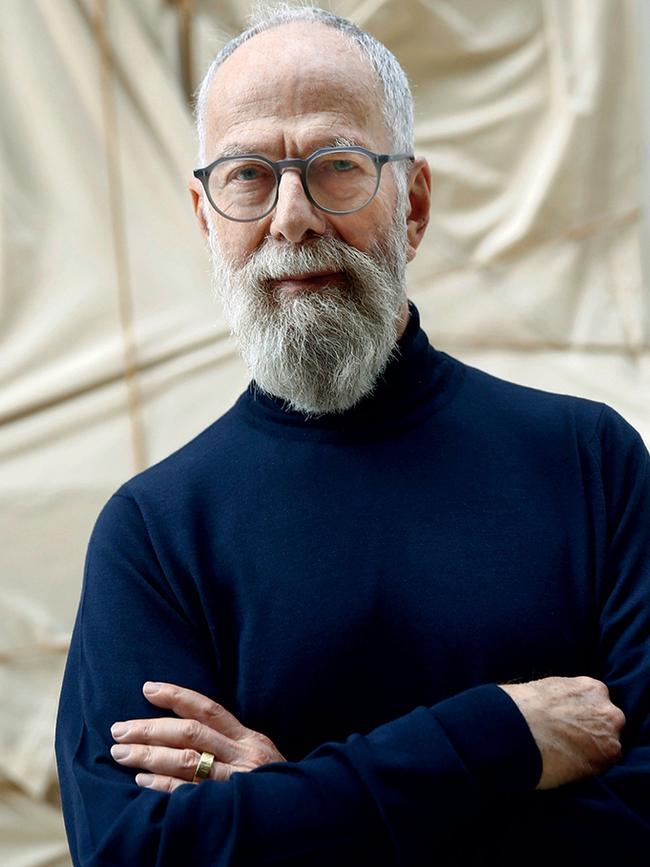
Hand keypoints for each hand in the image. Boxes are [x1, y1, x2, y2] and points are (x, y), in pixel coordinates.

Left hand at [110, 681, 285, 792]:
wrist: (296, 816)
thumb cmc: (271, 785)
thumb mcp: (259, 756)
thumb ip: (230, 744)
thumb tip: (184, 727)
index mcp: (249, 738)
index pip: (208, 709)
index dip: (177, 696)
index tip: (147, 688)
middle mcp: (243, 754)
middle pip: (190, 733)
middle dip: (150, 729)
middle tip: (119, 729)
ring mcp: (236, 781)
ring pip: (187, 761)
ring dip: (149, 755)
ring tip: (121, 753)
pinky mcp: (227, 806)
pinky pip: (189, 793)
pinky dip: (163, 785)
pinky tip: (141, 781)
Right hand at [499, 676, 624, 789]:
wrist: (517, 728)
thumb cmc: (522, 708)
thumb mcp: (546, 689)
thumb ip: (564, 698)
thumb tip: (559, 710)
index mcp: (592, 688)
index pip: (597, 704)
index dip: (583, 716)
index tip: (570, 724)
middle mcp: (606, 708)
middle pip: (607, 723)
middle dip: (592, 732)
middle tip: (569, 741)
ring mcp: (609, 733)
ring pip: (607, 745)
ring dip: (592, 750)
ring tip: (566, 756)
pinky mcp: (606, 757)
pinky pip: (603, 765)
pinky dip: (588, 767)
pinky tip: (568, 766)